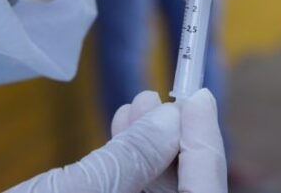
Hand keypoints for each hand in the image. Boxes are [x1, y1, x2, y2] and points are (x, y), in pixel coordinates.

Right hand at [5, 89, 225, 192]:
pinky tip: (122, 126)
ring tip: (139, 103)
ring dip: (152, 147)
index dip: (206, 145)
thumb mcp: (74, 192)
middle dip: (178, 142)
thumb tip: (170, 119)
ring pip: (155, 192)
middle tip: (166, 98)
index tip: (200, 98)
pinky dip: (129, 162)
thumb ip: (129, 159)